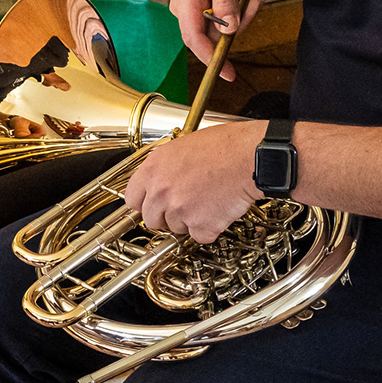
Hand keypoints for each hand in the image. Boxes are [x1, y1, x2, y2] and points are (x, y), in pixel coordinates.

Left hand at [123, 121, 263, 243]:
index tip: (151, 206)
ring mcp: (179, 210)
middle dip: (167, 216)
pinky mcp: (200, 226)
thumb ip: (165, 169)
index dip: (144, 204)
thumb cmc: (224, 146)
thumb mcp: (182, 147)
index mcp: (153, 169)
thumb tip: (159, 183)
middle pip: (152, 220)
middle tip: (186, 204)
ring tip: (208, 200)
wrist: (249, 156)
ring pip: (177, 229)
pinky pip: (199, 236)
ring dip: (191, 221)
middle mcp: (161, 191)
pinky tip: (219, 209)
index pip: (132, 199)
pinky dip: (211, 228)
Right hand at [169, 0, 261, 80]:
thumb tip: (228, 28)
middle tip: (252, 3)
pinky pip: (227, 23)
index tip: (225, 72)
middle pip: (210, 36)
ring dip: (241, 17)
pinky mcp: (209, 10)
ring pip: (222, 31)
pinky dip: (241, 13)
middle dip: (235, 27)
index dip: (209, 56)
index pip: (192, 36)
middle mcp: (186, 8)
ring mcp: (197, 10)